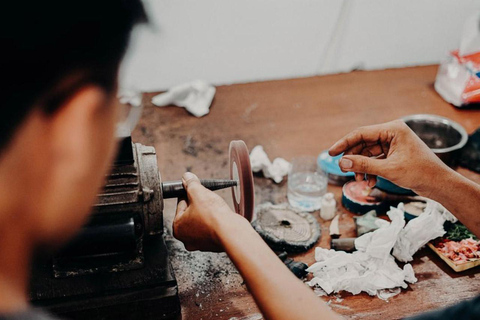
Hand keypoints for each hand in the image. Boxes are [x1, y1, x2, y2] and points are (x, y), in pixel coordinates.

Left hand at [173, 172, 237, 251]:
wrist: (231, 232)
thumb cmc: (213, 216)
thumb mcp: (198, 192)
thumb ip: (190, 183)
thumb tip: (186, 177)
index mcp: (178, 227)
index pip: (181, 203)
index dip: (190, 193)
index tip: (196, 190)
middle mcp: (186, 238)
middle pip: (191, 213)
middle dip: (199, 204)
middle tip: (207, 199)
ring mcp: (200, 243)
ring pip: (202, 220)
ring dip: (208, 213)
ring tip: (215, 208)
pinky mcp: (213, 244)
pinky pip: (212, 228)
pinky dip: (216, 222)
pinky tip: (220, 217)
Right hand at [329, 120, 449, 195]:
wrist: (439, 184)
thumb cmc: (419, 173)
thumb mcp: (388, 170)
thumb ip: (364, 165)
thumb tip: (342, 162)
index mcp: (393, 129)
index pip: (361, 133)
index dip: (344, 143)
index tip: (330, 153)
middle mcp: (392, 133)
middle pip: (362, 143)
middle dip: (354, 159)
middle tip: (344, 171)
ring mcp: (392, 143)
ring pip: (367, 153)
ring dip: (362, 167)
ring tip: (360, 180)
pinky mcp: (393, 153)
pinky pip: (375, 159)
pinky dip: (370, 170)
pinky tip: (370, 182)